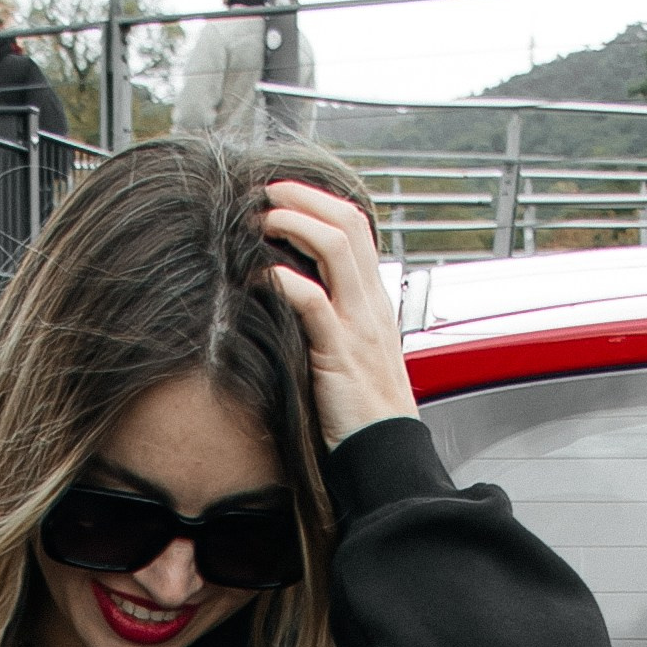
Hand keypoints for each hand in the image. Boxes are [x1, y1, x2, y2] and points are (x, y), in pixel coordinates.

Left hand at [261, 177, 418, 449]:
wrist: (385, 455)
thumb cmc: (362, 414)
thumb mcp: (352, 356)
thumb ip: (332, 322)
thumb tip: (292, 298)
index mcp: (375, 302)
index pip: (356, 228)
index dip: (319, 201)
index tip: (282, 194)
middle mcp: (371, 305)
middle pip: (348, 222)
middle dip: (304, 197)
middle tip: (265, 192)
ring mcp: (359, 326)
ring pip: (336, 247)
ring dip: (294, 224)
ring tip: (260, 221)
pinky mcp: (339, 354)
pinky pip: (314, 302)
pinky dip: (285, 281)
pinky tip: (260, 276)